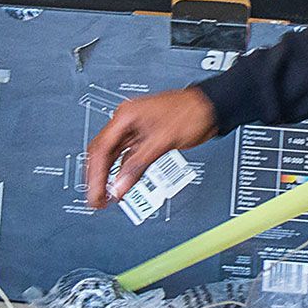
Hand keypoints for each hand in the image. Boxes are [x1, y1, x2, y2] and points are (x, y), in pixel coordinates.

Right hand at [84, 88, 218, 209]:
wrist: (212, 108)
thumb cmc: (191, 112)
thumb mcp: (162, 141)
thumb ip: (138, 165)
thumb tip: (119, 186)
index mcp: (126, 116)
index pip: (101, 148)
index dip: (96, 175)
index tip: (96, 194)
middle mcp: (127, 122)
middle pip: (103, 152)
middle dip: (98, 177)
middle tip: (97, 199)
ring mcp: (135, 131)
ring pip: (114, 156)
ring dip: (111, 176)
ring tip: (108, 196)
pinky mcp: (145, 139)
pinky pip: (128, 158)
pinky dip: (125, 173)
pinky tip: (124, 185)